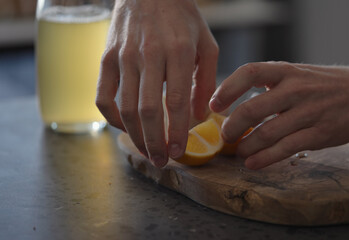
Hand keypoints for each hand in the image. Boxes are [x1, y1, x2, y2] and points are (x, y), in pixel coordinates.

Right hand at [96, 0, 217, 166]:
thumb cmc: (182, 18)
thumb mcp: (206, 44)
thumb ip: (207, 81)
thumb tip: (202, 116)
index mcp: (178, 52)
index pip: (176, 102)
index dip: (177, 132)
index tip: (179, 153)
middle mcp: (148, 56)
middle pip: (148, 111)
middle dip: (155, 142)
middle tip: (162, 160)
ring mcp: (123, 57)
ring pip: (126, 108)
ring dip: (135, 137)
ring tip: (147, 152)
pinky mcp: (106, 57)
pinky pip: (102, 96)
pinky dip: (112, 118)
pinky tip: (125, 128)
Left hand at [209, 62, 348, 169]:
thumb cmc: (329, 85)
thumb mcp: (300, 74)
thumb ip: (272, 85)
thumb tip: (237, 104)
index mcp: (288, 71)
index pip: (249, 72)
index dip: (227, 88)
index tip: (214, 104)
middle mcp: (296, 89)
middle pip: (252, 108)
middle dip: (232, 126)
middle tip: (225, 135)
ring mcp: (308, 113)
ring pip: (266, 133)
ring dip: (246, 146)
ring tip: (239, 152)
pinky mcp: (319, 135)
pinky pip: (284, 149)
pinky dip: (263, 159)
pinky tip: (252, 163)